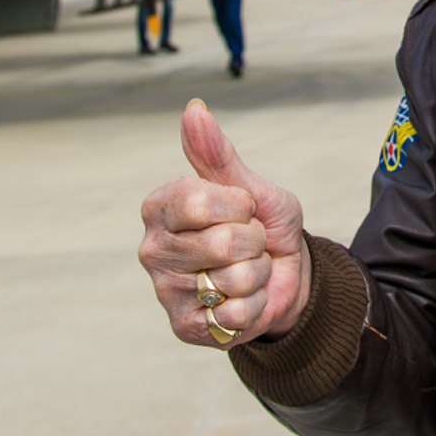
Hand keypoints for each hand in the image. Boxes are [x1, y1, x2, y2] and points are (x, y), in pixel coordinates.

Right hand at [139, 99, 311, 347]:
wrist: (284, 273)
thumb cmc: (261, 222)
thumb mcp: (251, 185)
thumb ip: (218, 154)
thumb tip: (194, 109)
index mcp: (160, 205)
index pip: (202, 201)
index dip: (241, 206)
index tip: (242, 208)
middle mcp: (151, 247)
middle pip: (223, 244)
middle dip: (254, 242)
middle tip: (248, 243)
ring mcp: (164, 290)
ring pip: (235, 280)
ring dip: (257, 274)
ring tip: (246, 269)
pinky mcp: (182, 326)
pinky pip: (236, 315)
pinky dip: (254, 306)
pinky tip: (242, 300)